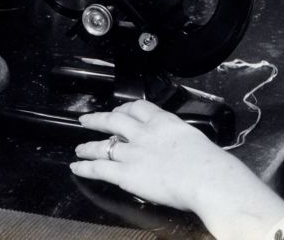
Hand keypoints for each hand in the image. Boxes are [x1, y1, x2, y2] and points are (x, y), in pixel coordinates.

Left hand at [70, 100, 245, 212]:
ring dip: (89, 145)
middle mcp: (144, 133)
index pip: (138, 107)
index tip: (120, 110)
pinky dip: (85, 166)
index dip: (125, 108)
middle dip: (99, 119)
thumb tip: (176, 143)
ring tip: (80, 147)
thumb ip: (177, 137)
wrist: (204, 176)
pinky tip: (77, 166)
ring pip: (104, 144)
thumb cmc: (206, 161)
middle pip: (115, 120)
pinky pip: (100, 167)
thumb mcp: (192, 137)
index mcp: (162, 121)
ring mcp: (133, 152)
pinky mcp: (126, 173)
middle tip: (88, 119)